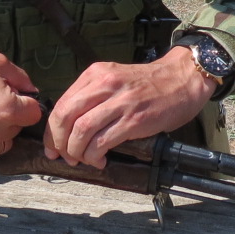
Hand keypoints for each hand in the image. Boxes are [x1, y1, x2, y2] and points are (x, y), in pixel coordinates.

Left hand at [45, 46, 216, 168]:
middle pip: (65, 117)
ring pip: (81, 130)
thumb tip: (69, 125)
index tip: (52, 146)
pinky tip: (100, 159)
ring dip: (76, 152)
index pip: (62, 104)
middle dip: (59, 142)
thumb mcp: (115, 78)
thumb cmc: (149, 84)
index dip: (52, 130)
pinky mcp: (134, 120)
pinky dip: (94, 155)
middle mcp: (105, 84)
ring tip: (83, 159)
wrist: (182, 79)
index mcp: (96, 74)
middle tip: (64, 156)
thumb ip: (93, 95)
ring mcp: (120, 102)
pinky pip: (102, 142)